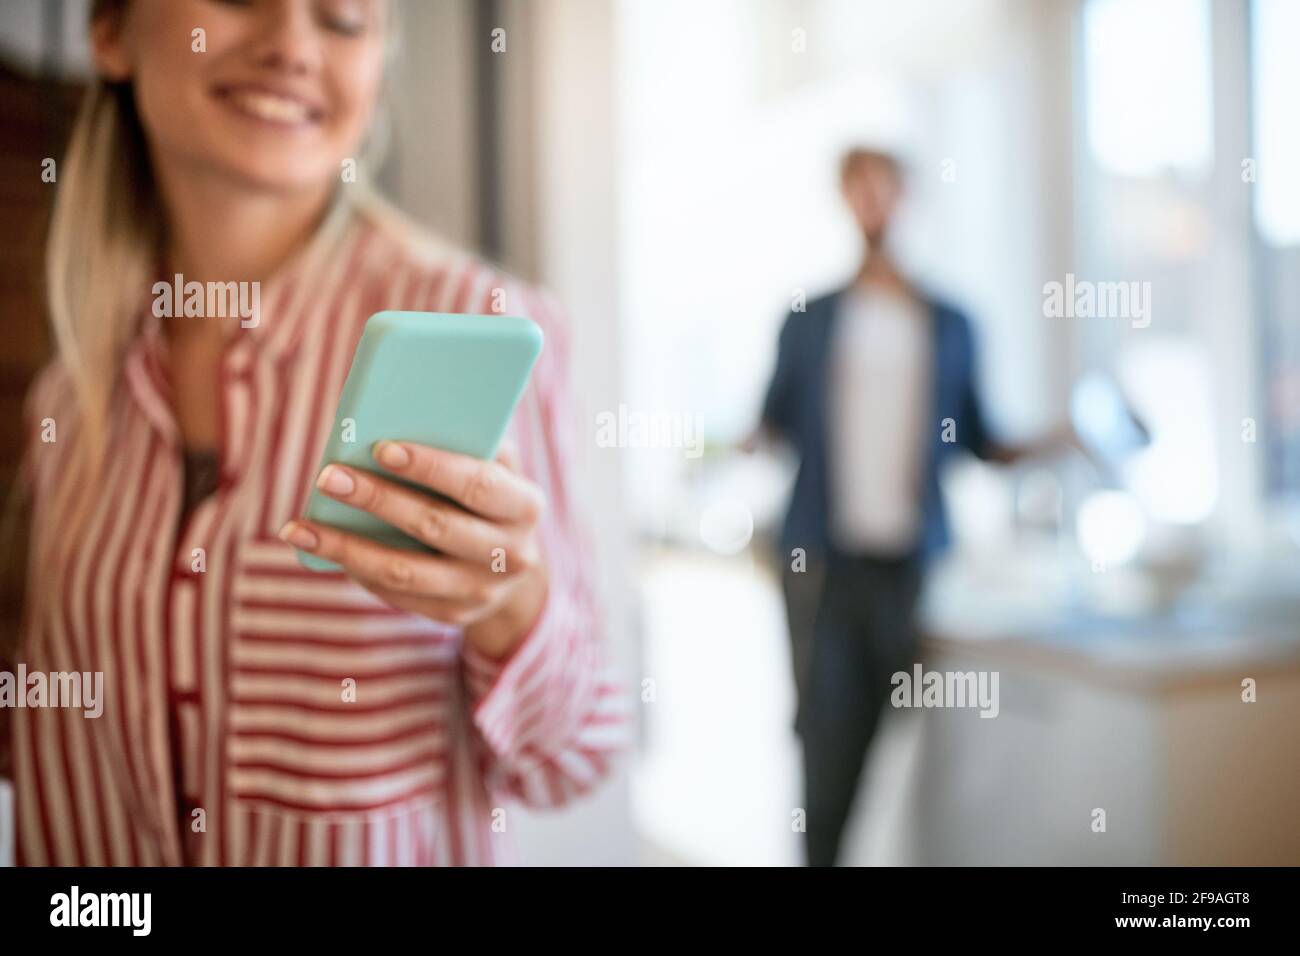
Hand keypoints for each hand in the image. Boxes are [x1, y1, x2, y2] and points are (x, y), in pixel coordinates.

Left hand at [278, 440, 549, 659]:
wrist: (515, 564)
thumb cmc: (492, 495)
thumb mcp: (497, 467)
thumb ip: (467, 443)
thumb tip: (398, 415)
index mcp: (525, 506)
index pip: (477, 484)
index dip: (430, 466)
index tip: (381, 448)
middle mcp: (511, 554)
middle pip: (435, 526)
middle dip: (378, 500)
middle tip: (328, 477)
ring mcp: (482, 591)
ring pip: (406, 571)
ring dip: (348, 547)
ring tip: (300, 527)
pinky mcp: (453, 614)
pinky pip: (397, 594)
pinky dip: (357, 569)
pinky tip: (323, 549)